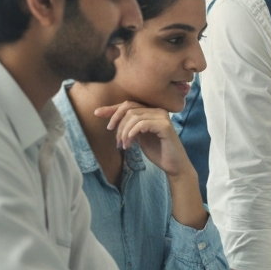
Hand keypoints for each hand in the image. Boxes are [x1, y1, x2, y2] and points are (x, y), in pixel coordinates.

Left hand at [96, 101, 207, 229]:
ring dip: (124, 132)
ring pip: (133, 117)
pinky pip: (141, 124)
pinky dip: (131, 133)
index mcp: (151, 111)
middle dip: (118, 124)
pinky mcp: (165, 126)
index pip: (128, 104)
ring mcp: (162, 116)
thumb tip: (111, 120)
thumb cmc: (157, 151)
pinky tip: (130, 144)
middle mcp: (158, 110)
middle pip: (129, 109)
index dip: (111, 109)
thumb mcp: (139, 136)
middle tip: (117, 141)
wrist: (173, 165)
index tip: (96, 113)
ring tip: (124, 145)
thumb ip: (130, 126)